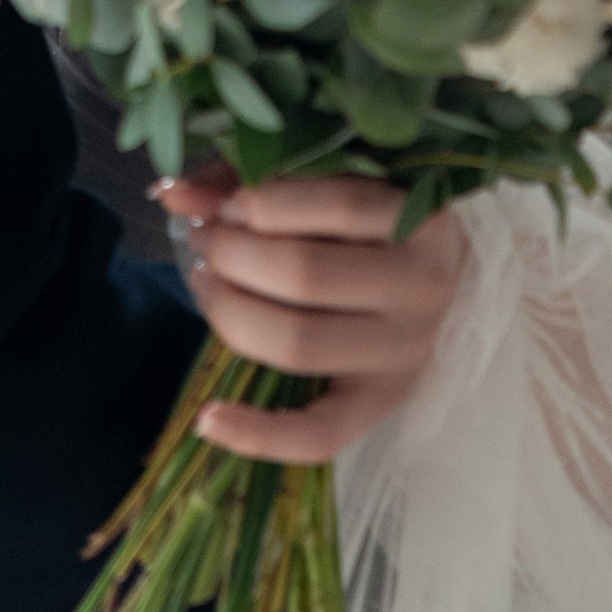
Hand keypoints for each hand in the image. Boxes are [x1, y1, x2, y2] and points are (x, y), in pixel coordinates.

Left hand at [154, 170, 465, 464]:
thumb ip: (251, 177)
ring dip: (230, 312)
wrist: (440, 274)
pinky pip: (319, 435)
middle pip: (306, 275)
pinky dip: (259, 435)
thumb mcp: (330, 178)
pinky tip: (207, 419)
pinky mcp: (380, 405)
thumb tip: (171, 193)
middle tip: (204, 240)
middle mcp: (422, 289)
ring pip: (300, 345)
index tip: (229, 204)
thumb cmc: (373, 215)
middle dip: (234, 254)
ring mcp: (404, 354)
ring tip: (205, 283)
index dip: (266, 202)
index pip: (340, 206)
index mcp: (422, 219)